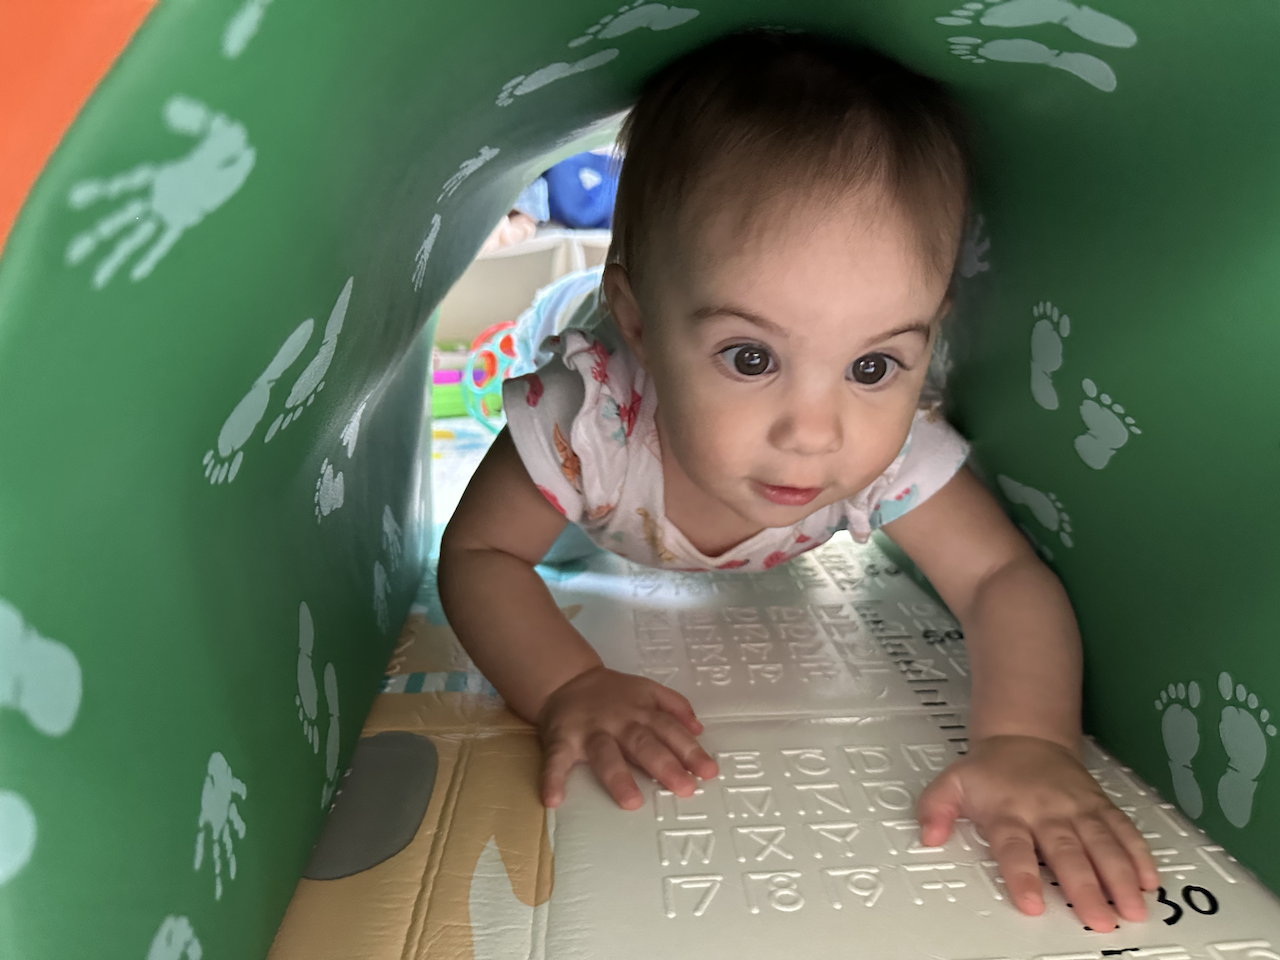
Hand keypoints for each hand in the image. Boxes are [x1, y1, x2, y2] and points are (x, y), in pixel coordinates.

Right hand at [536, 666, 718, 808]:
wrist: (566, 679)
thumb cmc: (613, 694)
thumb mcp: (647, 690)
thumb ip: (674, 706)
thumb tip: (698, 728)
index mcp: (641, 711)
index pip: (670, 730)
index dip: (689, 750)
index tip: (708, 771)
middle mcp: (618, 722)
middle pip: (643, 743)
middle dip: (664, 765)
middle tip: (684, 787)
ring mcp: (589, 732)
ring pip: (605, 754)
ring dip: (618, 776)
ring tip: (632, 802)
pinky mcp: (561, 740)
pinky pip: (556, 760)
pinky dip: (552, 778)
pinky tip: (553, 799)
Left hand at [916, 735, 1158, 930]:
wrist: (1024, 736)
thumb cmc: (991, 770)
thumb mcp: (953, 782)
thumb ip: (936, 808)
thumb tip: (928, 835)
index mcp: (1010, 811)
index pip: (1014, 847)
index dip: (1022, 875)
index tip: (1031, 903)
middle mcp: (1046, 811)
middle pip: (1067, 853)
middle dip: (1085, 887)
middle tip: (1099, 920)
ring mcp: (1077, 808)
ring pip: (1102, 844)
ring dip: (1120, 877)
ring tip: (1131, 908)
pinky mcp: (1099, 806)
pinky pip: (1123, 829)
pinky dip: (1139, 854)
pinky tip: (1150, 880)